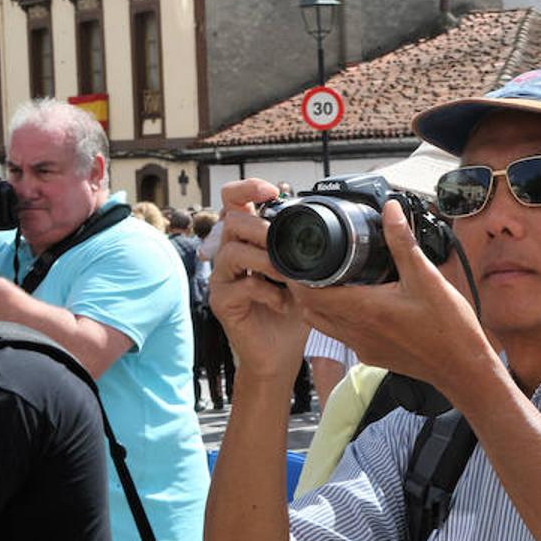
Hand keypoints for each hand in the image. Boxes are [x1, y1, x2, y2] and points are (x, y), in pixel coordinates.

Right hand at [209, 179, 307, 376]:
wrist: (281, 352)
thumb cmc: (292, 309)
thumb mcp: (303, 272)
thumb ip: (301, 246)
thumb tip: (318, 217)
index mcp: (247, 240)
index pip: (234, 200)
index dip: (248, 188)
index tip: (272, 192)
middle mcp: (229, 254)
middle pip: (231, 220)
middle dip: (262, 229)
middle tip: (285, 246)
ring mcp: (222, 278)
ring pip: (233, 252)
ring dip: (267, 261)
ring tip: (289, 277)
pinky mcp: (221, 301)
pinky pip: (242, 286)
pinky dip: (269, 293)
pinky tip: (284, 303)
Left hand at [288, 200, 489, 390]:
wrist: (463, 369)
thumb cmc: (448, 328)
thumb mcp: (427, 277)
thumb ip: (403, 242)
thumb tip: (390, 211)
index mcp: (364, 309)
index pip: (308, 295)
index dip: (296, 276)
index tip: (299, 260)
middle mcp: (357, 331)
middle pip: (309, 310)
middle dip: (304, 288)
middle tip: (313, 266)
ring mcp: (363, 347)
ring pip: (324, 325)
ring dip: (321, 304)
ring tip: (333, 282)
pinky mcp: (373, 356)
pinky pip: (344, 336)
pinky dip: (340, 319)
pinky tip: (361, 306)